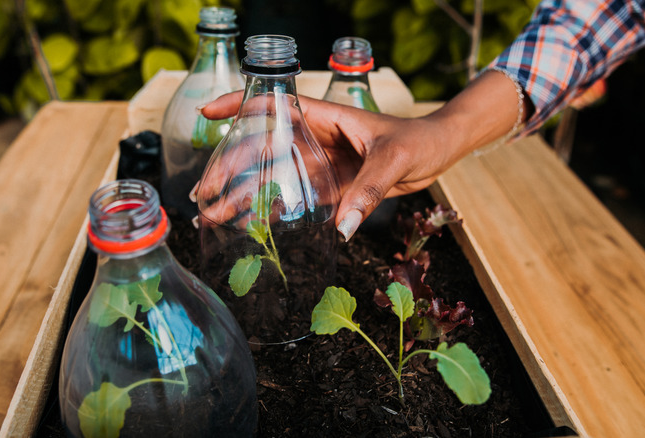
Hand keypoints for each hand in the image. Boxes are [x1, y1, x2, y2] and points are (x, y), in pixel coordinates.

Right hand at [198, 71, 524, 239]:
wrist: (440, 152)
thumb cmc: (418, 140)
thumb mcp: (393, 160)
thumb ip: (367, 193)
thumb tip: (343, 229)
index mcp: (325, 119)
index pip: (274, 106)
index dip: (239, 107)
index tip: (208, 115)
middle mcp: (316, 140)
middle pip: (262, 150)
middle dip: (230, 169)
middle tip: (205, 194)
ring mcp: (321, 165)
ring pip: (274, 179)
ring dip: (244, 196)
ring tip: (214, 215)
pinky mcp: (332, 188)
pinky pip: (297, 200)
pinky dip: (274, 212)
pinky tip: (251, 227)